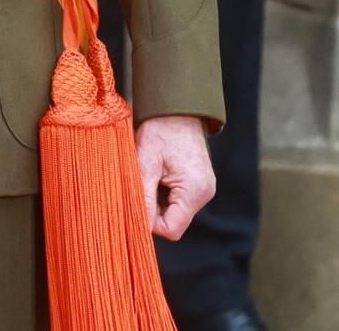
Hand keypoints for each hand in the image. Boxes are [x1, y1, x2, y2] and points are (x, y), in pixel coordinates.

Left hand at [136, 114, 215, 239]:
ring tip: (149, 175)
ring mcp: (203, 189)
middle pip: (173, 221)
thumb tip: (138, 225)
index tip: (134, 203)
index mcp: (194, 191)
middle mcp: (204, 194)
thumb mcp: (146, 162)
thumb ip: (144, 196)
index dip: (150, 222)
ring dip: (157, 199)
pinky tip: (157, 174)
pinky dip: (164, 192)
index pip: (171, 229)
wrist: (177, 108)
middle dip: (152, 208)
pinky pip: (178, 199)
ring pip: (174, 211)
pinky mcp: (199, 184)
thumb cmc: (161, 130)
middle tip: (139, 184)